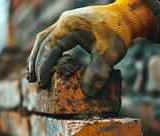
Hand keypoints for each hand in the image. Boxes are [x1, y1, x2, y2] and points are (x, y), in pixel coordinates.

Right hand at [27, 0, 155, 95]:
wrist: (126, 17)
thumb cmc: (118, 32)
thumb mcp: (110, 53)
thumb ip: (98, 71)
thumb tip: (88, 92)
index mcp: (69, 25)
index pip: (49, 47)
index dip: (43, 66)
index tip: (42, 82)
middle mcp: (64, 22)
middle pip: (41, 42)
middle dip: (35, 63)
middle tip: (33, 82)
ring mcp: (65, 24)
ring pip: (44, 40)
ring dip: (37, 57)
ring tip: (33, 76)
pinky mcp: (70, 28)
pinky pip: (52, 40)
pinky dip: (46, 53)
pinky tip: (46, 65)